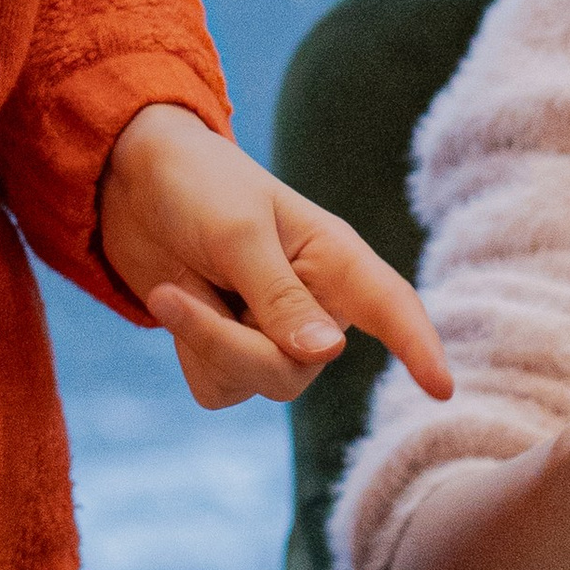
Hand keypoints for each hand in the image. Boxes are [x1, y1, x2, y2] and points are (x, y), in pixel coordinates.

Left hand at [99, 103, 452, 412]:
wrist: (128, 180)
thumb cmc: (196, 186)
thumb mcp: (236, 233)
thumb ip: (280, 296)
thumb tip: (328, 356)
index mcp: (334, 258)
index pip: (390, 307)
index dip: (418, 347)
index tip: (441, 389)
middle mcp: (315, 301)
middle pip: (299, 368)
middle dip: (234, 346)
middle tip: (175, 299)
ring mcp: (274, 331)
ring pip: (260, 383)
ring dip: (205, 345)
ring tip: (174, 292)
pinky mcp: (231, 349)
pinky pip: (219, 388)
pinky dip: (189, 352)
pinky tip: (176, 306)